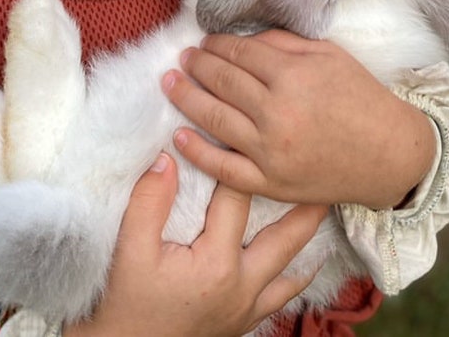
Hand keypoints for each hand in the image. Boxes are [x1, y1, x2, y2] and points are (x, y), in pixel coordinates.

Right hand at [66, 152, 325, 336]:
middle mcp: (242, 286)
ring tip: (321, 208)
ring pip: (290, 269)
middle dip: (303, 203)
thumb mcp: (129, 249)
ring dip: (305, 239)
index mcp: (217, 262)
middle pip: (285, 237)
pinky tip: (305, 264)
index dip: (238, 160)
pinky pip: (281, 297)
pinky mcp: (242, 322)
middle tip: (324, 174)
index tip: (246, 131)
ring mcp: (246, 307)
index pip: (237, 199)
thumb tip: (168, 156)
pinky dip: (296, 276)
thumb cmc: (125, 301)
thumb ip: (149, 201)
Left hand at [163, 30, 435, 210]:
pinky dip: (198, 152)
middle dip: (197, 66)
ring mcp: (270, 151)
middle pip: (221, 82)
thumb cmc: (361, 97)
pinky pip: (225, 169)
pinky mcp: (271, 183)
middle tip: (182, 57)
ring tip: (170, 83)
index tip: (204, 42)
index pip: (239, 53)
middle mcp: (276, 113)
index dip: (216, 45)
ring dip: (186, 98)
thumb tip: (242, 39)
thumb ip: (282, 42)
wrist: (390, 155)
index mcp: (292, 76)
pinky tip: (179, 136)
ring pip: (214, 119)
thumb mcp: (328, 55)